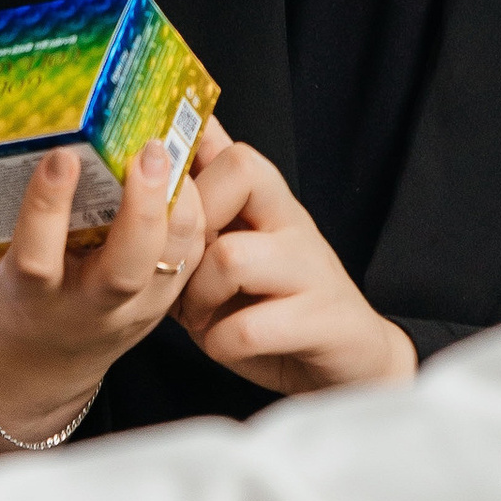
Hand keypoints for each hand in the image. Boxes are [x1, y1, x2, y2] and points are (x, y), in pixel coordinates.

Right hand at [0, 134, 206, 454]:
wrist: (34, 365)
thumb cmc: (3, 296)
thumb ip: (1, 205)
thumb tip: (23, 128)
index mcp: (29, 298)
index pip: (38, 257)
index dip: (48, 207)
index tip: (61, 157)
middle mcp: (85, 310)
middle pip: (125, 269)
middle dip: (141, 207)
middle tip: (147, 151)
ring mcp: (131, 314)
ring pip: (171, 264)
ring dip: (180, 205)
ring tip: (174, 152)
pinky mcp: (160, 309)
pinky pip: (189, 259)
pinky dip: (194, 215)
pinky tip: (187, 174)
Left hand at [177, 118, 416, 396]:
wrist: (350, 358)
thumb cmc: (274, 306)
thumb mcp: (231, 251)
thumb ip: (200, 213)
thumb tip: (150, 159)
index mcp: (270, 201)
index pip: (231, 143)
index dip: (187, 157)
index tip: (156, 184)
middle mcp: (293, 223)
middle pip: (241, 169)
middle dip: (189, 221)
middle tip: (177, 267)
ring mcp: (311, 269)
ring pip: (231, 256)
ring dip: (198, 293)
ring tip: (196, 315)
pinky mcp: (321, 321)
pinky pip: (248, 327)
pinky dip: (221, 342)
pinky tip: (223, 344)